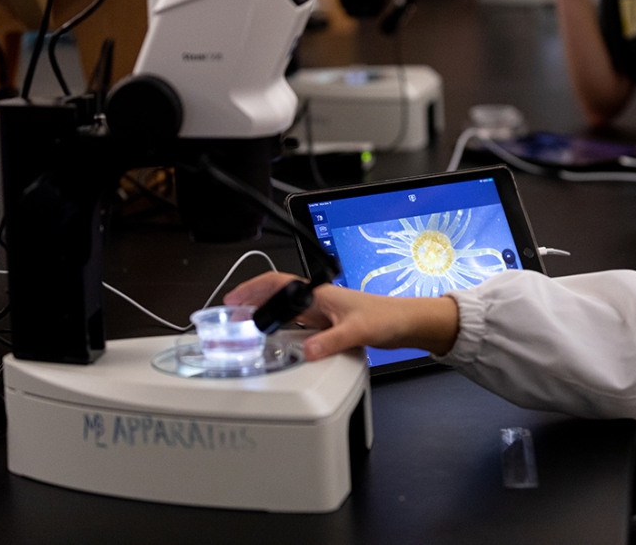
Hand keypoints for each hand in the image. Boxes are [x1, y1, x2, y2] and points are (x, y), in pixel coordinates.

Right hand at [223, 272, 459, 360]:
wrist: (406, 324)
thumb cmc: (387, 318)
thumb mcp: (357, 331)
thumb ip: (331, 342)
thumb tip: (309, 352)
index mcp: (320, 293)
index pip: (278, 284)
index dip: (252, 289)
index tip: (233, 299)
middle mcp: (318, 300)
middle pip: (276, 296)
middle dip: (251, 302)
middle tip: (229, 315)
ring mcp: (322, 312)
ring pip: (285, 310)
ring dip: (264, 315)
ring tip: (244, 326)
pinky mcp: (328, 325)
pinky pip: (296, 325)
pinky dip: (280, 330)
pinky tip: (275, 340)